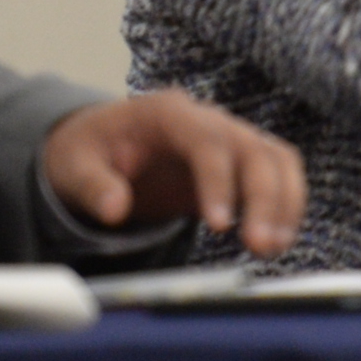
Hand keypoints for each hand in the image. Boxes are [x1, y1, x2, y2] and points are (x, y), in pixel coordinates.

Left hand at [41, 93, 307, 257]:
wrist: (103, 143)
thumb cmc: (89, 150)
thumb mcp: (74, 165)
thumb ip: (92, 185)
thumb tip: (115, 210)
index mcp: (168, 113)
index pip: (208, 141)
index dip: (219, 182)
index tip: (219, 226)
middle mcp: (210, 119)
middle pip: (254, 149)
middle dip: (265, 197)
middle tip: (260, 246)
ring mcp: (230, 138)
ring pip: (277, 160)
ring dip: (285, 202)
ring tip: (274, 248)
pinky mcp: (240, 163)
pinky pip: (278, 175)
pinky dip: (286, 205)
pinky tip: (278, 240)